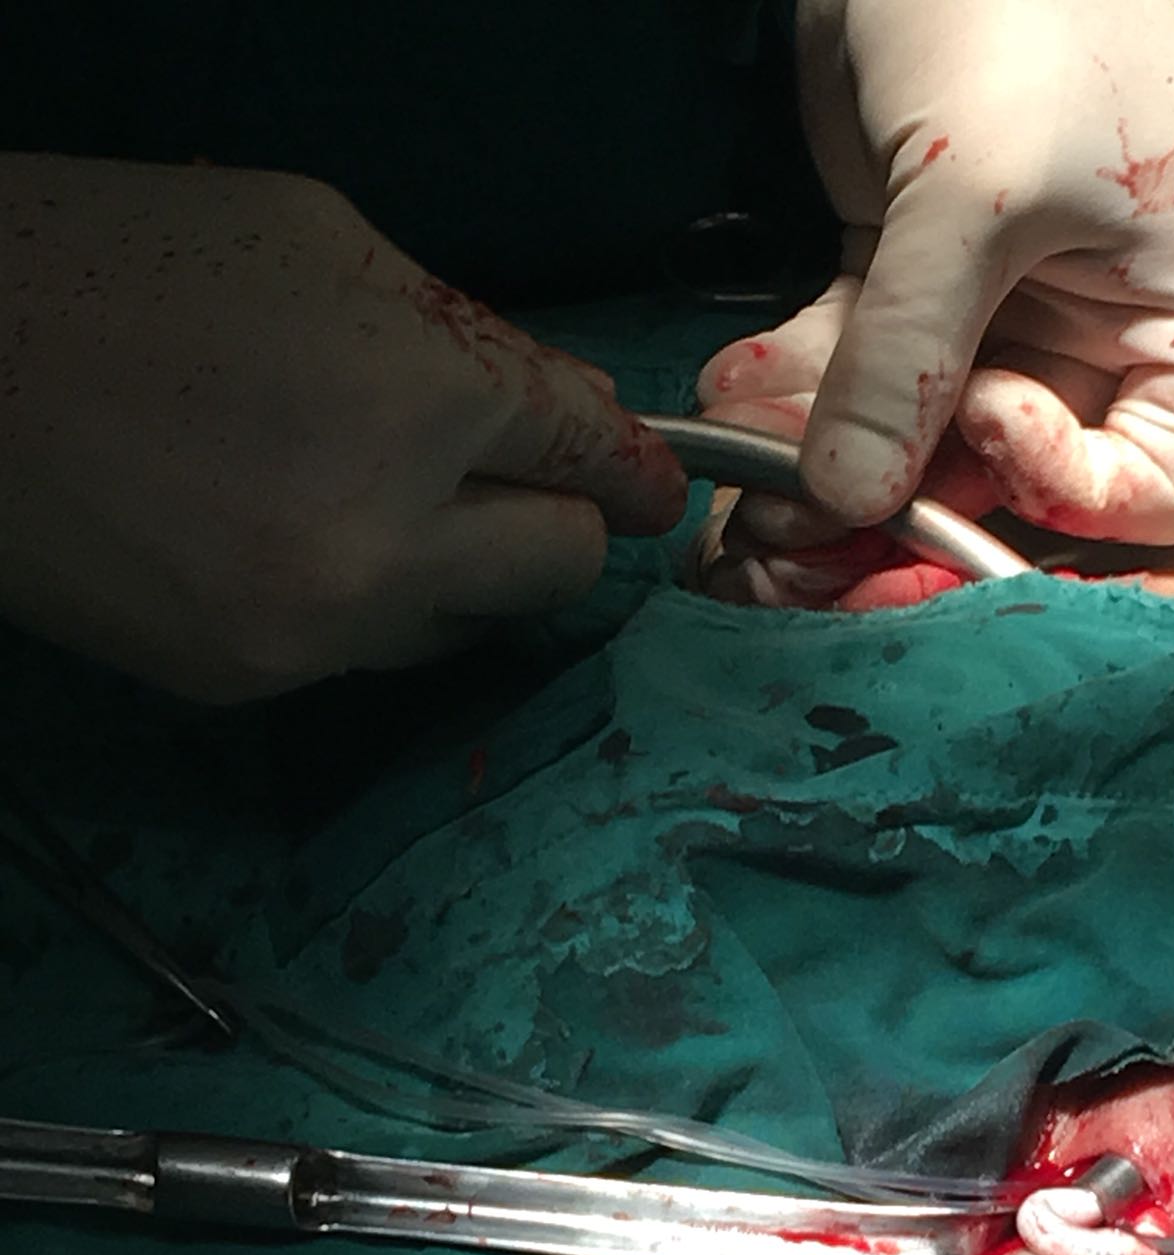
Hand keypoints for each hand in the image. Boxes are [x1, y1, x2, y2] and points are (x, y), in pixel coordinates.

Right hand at [0, 156, 685, 701]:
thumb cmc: (118, 263)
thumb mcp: (317, 240)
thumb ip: (469, 336)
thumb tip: (574, 415)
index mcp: (420, 397)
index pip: (593, 457)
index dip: (631, 463)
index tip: (645, 478)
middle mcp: (390, 538)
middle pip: (566, 566)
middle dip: (556, 517)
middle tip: (508, 479)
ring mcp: (321, 627)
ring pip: (474, 625)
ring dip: (460, 569)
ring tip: (365, 497)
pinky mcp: (256, 684)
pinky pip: (374, 651)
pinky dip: (366, 601)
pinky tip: (286, 535)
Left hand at [697, 0, 1173, 569]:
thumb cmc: (1016, 4)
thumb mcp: (971, 188)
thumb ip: (909, 356)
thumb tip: (848, 499)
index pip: (1154, 488)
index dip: (1062, 491)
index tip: (979, 418)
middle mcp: (1109, 333)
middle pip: (1011, 485)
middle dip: (898, 508)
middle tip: (790, 531)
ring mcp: (1010, 313)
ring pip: (921, 444)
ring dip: (827, 465)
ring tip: (740, 473)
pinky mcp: (919, 284)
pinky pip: (864, 377)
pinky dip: (800, 392)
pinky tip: (734, 390)